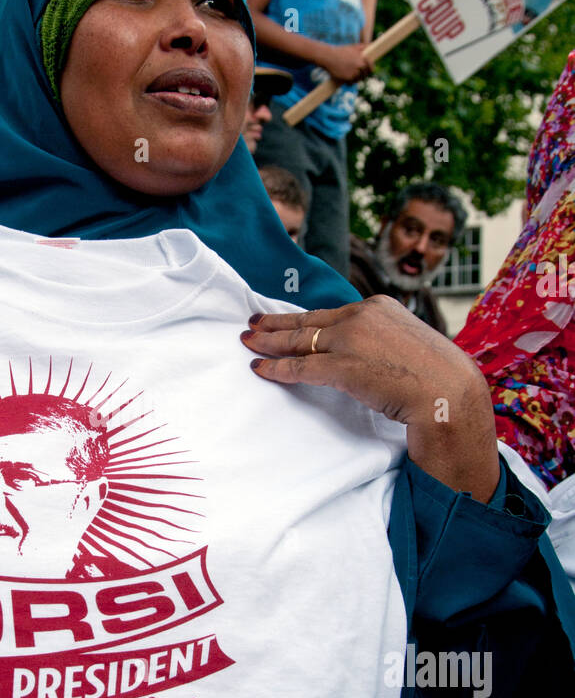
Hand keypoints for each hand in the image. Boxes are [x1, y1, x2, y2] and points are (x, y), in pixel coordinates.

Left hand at [241, 296, 499, 502]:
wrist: (449, 391)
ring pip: (299, 340)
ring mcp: (351, 339)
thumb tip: (368, 355)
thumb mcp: (410, 345)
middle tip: (252, 323)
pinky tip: (260, 368)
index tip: (284, 318)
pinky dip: (276, 367)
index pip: (330, 313)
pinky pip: (300, 366)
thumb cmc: (436, 377)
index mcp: (379, 306)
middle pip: (308, 320)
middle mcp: (362, 316)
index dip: (304, 317)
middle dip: (276, 323)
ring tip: (248, 342)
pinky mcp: (343, 366)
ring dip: (269, 342)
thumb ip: (383, 342)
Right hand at [318, 43, 372, 82]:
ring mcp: (353, 73)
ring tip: (352, 76)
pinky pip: (351, 83)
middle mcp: (359, 66)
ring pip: (358, 79)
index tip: (370, 71)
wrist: (328, 57)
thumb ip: (364, 46)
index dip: (371, 69)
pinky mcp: (347, 78)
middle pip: (365, 74)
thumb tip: (372, 45)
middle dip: (362, 75)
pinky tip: (347, 80)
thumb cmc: (341, 51)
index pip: (370, 66)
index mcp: (362, 59)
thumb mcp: (353, 47)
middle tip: (359, 74)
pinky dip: (350, 82)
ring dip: (356, 79)